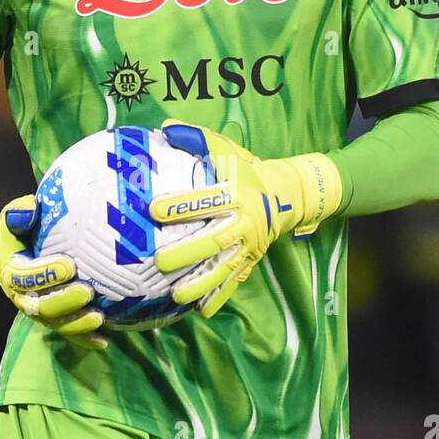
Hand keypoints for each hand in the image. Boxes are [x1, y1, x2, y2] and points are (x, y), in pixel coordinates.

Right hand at [0, 195, 107, 349]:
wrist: (5, 254)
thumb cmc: (16, 233)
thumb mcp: (13, 219)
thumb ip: (20, 212)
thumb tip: (32, 206)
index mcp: (11, 271)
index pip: (25, 276)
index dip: (45, 273)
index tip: (69, 266)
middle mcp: (21, 296)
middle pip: (41, 306)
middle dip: (64, 301)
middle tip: (88, 291)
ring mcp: (36, 311)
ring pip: (54, 324)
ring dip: (76, 324)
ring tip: (99, 318)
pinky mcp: (50, 320)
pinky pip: (66, 333)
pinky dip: (84, 339)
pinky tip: (104, 342)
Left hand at [148, 121, 342, 318]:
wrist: (285, 195)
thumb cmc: (245, 169)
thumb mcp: (226, 149)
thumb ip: (197, 139)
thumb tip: (165, 127)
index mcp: (236, 193)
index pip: (207, 200)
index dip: (181, 205)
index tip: (153, 210)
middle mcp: (244, 222)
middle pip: (215, 240)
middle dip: (188, 252)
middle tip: (160, 261)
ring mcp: (248, 246)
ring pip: (224, 267)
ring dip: (201, 283)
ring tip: (176, 295)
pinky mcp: (250, 262)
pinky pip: (234, 282)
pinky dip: (219, 297)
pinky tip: (200, 311)